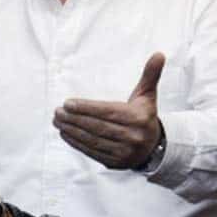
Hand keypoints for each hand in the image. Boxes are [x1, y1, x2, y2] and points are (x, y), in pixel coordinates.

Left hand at [52, 52, 164, 168]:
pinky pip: (93, 152)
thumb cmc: (144, 115)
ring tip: (58, 121)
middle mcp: (132, 136)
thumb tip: (159, 54)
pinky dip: (77, 143)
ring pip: (93, 140)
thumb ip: (150, 74)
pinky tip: (65, 134)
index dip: (86, 108)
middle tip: (58, 111)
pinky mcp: (115, 162)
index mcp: (138, 118)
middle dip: (75, 119)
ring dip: (72, 131)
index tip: (68, 103)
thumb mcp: (148, 95)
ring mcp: (124, 152)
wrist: (154, 147)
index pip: (107, 111)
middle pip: (98, 126)